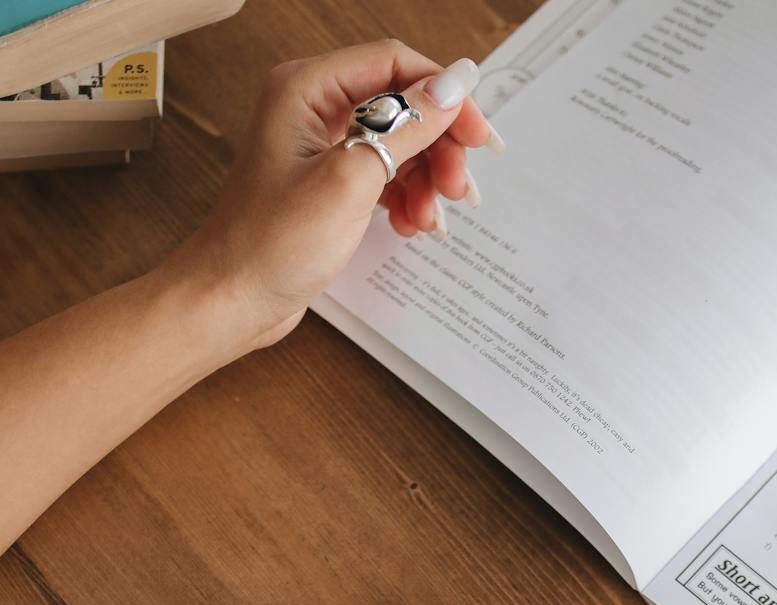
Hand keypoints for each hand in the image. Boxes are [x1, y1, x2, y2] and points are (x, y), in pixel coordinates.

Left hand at [169, 41, 493, 348]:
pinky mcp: (326, 184)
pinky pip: (381, 176)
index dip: (443, 95)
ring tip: (429, 218)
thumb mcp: (351, 180)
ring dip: (424, 179)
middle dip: (437, 146)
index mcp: (307, 88)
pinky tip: (409, 224)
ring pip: (396, 144)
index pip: (393, 64)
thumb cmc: (271, 243)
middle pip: (401, 105)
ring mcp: (319, 148)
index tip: (475, 135)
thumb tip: (453, 86)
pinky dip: (403, 198)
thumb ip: (407, 128)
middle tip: (458, 188)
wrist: (232, 299)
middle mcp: (312, 108)